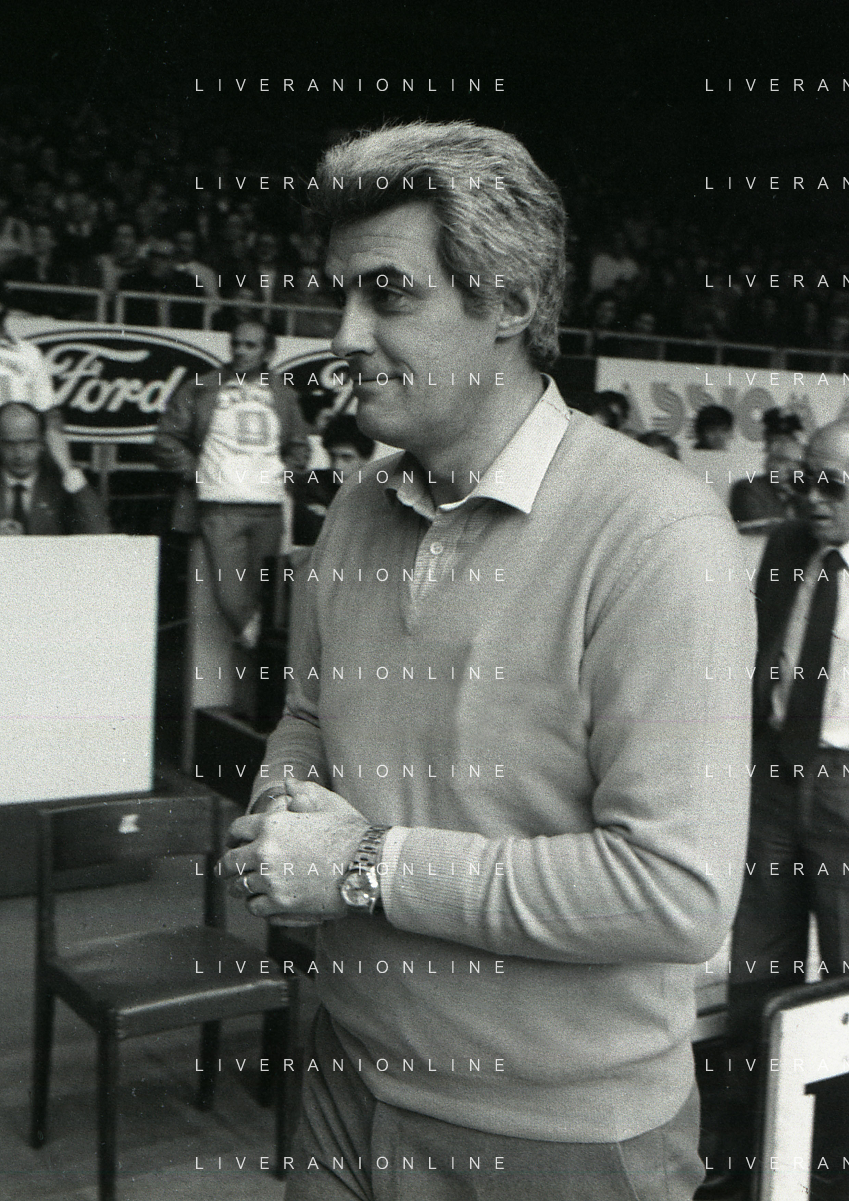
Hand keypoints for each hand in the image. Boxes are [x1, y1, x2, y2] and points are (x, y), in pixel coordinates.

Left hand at [219, 780, 370, 921]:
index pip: (237, 830)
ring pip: (240, 887)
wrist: (367, 865)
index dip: (233, 836)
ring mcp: (270, 879)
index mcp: (272, 825)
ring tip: (243, 888)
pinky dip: (256, 904)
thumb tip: (288, 782)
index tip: (233, 842)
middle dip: (227, 866)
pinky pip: (255, 907)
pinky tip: (261, 901)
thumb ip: (303, 795)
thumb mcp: (326, 808)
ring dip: (240, 887)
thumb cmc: (350, 835)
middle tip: (228, 870)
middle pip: (230, 862)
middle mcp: (265, 851)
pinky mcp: (281, 903)